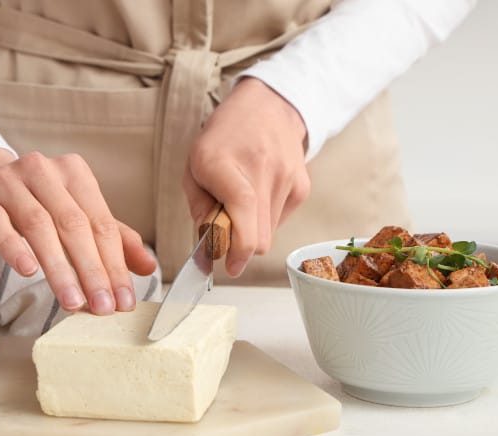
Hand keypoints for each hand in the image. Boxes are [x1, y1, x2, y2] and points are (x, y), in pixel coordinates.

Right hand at [0, 148, 156, 314]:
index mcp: (73, 173)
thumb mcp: (73, 215)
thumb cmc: (31, 203)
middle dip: (92, 270)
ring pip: (38, 226)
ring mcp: (7, 181)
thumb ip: (111, 239)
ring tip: (72, 302)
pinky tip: (28, 271)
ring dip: (58, 268)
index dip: (115, 264)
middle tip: (103, 307)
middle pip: (73, 225)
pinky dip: (14, 247)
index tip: (124, 300)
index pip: (101, 223)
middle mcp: (43, 171)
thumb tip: (148, 266)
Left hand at [183, 77, 309, 276]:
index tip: (229, 265)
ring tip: (242, 201)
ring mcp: (286, 179)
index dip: (237, 248)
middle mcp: (260, 170)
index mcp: (225, 164)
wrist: (267, 107)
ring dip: (253, 229)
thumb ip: (199, 206)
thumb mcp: (195, 164)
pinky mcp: (301, 187)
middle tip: (226, 233)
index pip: (242, 214)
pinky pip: (281, 221)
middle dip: (240, 246)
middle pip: (259, 238)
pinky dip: (267, 218)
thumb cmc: (225, 137)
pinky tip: (260, 193)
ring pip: (270, 233)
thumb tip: (209, 243)